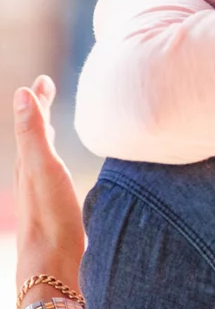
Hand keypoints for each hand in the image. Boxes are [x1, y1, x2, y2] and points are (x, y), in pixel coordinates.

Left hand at [14, 77, 84, 299]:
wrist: (53, 264)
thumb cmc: (50, 217)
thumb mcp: (42, 168)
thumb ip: (32, 132)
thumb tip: (23, 92)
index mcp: (29, 163)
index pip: (32, 122)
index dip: (38, 100)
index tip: (43, 80)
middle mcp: (33, 175)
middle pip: (34, 135)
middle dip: (40, 111)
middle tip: (46, 90)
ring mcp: (43, 193)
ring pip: (42, 155)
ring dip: (47, 134)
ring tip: (53, 124)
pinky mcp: (55, 207)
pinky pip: (52, 172)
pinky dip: (55, 159)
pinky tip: (62, 170)